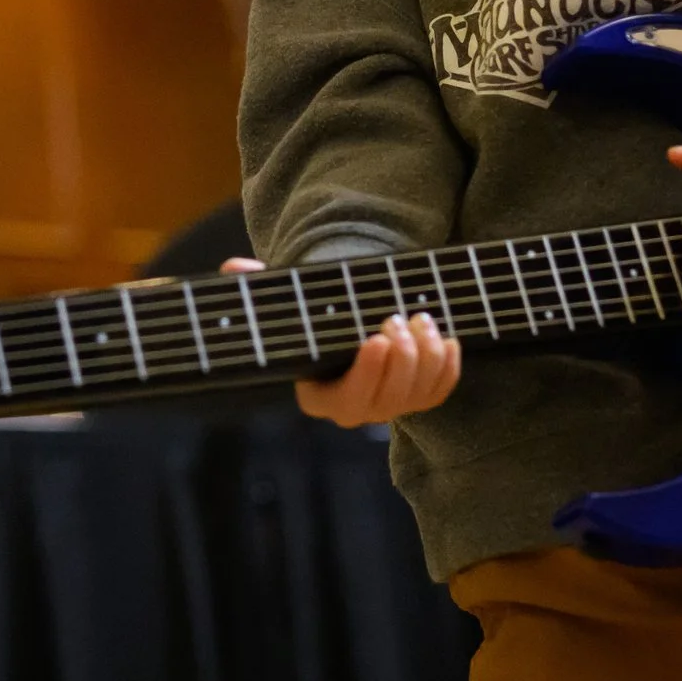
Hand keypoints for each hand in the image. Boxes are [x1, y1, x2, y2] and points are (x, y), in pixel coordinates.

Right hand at [222, 256, 460, 427]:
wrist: (346, 329)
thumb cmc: (316, 319)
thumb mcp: (288, 306)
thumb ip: (261, 289)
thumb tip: (233, 269)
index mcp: (320, 396)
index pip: (348, 398)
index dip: (366, 372)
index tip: (375, 338)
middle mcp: (356, 411)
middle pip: (391, 395)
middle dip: (402, 353)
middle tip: (396, 316)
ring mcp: (391, 408)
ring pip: (420, 390)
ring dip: (427, 351)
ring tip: (419, 317)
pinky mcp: (419, 399)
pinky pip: (442, 389)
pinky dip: (448, 362)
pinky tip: (445, 336)